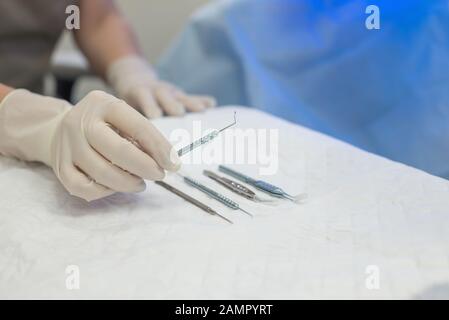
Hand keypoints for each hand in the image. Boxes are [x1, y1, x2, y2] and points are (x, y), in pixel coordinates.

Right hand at [0, 90, 180, 200]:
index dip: (160, 148)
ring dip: (128, 183)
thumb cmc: (102, 125)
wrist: (57, 129)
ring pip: (103, 173)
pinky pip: (85, 188)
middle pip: (119, 151)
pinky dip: (104, 192)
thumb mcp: (121, 118)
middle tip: (159, 175)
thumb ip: (142, 135)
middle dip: (145, 167)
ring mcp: (67, 145)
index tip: (174, 163)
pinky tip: (115, 187)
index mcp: (103, 104)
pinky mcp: (60, 167)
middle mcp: (81, 122)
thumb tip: (169, 160)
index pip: (138, 126)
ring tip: (139, 183)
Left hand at [106, 55, 215, 117]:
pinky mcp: (180, 94)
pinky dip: (202, 101)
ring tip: (200, 111)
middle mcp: (156, 92)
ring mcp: (170, 92)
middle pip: (166, 100)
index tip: (156, 122)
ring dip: (190, 104)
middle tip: (180, 116)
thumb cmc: (129, 105)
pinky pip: (193, 97)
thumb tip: (131, 151)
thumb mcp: (124, 109)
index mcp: (140, 95)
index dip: (151, 111)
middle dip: (173, 107)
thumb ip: (129, 124)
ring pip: (181, 97)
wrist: (135, 81)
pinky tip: (212, 105)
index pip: (146, 104)